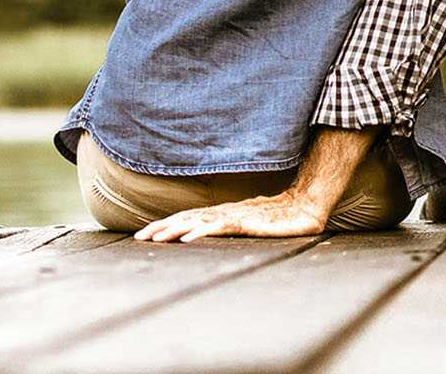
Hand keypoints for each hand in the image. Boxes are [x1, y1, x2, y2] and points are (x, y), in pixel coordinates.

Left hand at [133, 191, 327, 241]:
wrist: (306, 207)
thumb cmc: (281, 218)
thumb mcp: (252, 225)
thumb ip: (234, 228)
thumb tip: (215, 233)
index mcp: (224, 214)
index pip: (189, 217)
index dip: (166, 224)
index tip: (145, 234)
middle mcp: (226, 212)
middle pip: (187, 218)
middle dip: (162, 227)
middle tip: (139, 237)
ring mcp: (236, 216)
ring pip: (198, 221)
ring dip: (175, 229)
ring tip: (155, 238)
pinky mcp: (247, 221)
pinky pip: (220, 226)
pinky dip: (202, 231)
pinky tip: (188, 237)